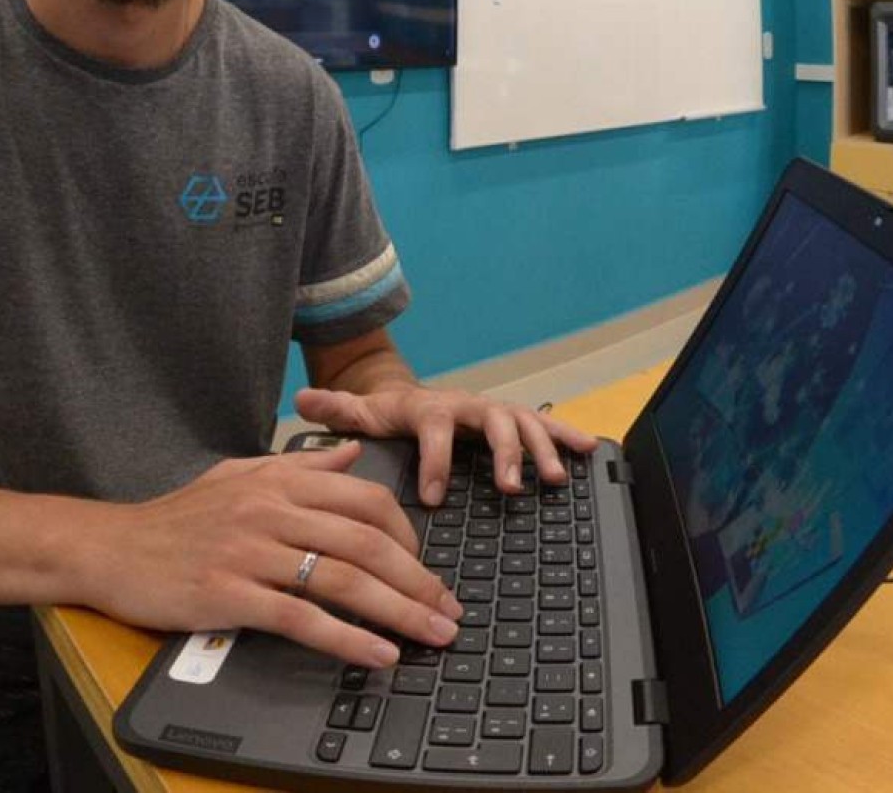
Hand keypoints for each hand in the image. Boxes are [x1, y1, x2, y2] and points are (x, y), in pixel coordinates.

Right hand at [87, 441, 463, 669]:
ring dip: (398, 612)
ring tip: (431, 635)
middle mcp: (270, 510)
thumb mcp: (239, 476)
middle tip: (448, 610)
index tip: (426, 568)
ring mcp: (250, 552)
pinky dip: (347, 639)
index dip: (407, 535)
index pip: (365, 499)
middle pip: (366, 542)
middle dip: (418, 580)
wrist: (111, 548)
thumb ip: (300, 466)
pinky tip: (376, 655)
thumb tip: (352, 453)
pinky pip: (302, 618)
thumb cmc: (176, 518)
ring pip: (343, 579)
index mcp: (278, 480)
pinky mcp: (230, 594)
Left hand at [294, 385, 596, 504]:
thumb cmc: (386, 415)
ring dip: (541, 449)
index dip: (436, 461)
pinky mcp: (512, 421)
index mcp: (428, 408)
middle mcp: (465, 406)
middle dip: (504, 453)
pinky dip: (568, 435)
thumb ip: (335, 410)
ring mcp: (492, 412)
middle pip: (491, 421)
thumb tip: (301, 399)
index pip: (433, 429)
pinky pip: (545, 426)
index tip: (434, 497)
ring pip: (523, 423)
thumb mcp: (359, 412)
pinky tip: (590, 451)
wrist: (409, 395)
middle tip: (508, 487)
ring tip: (553, 479)